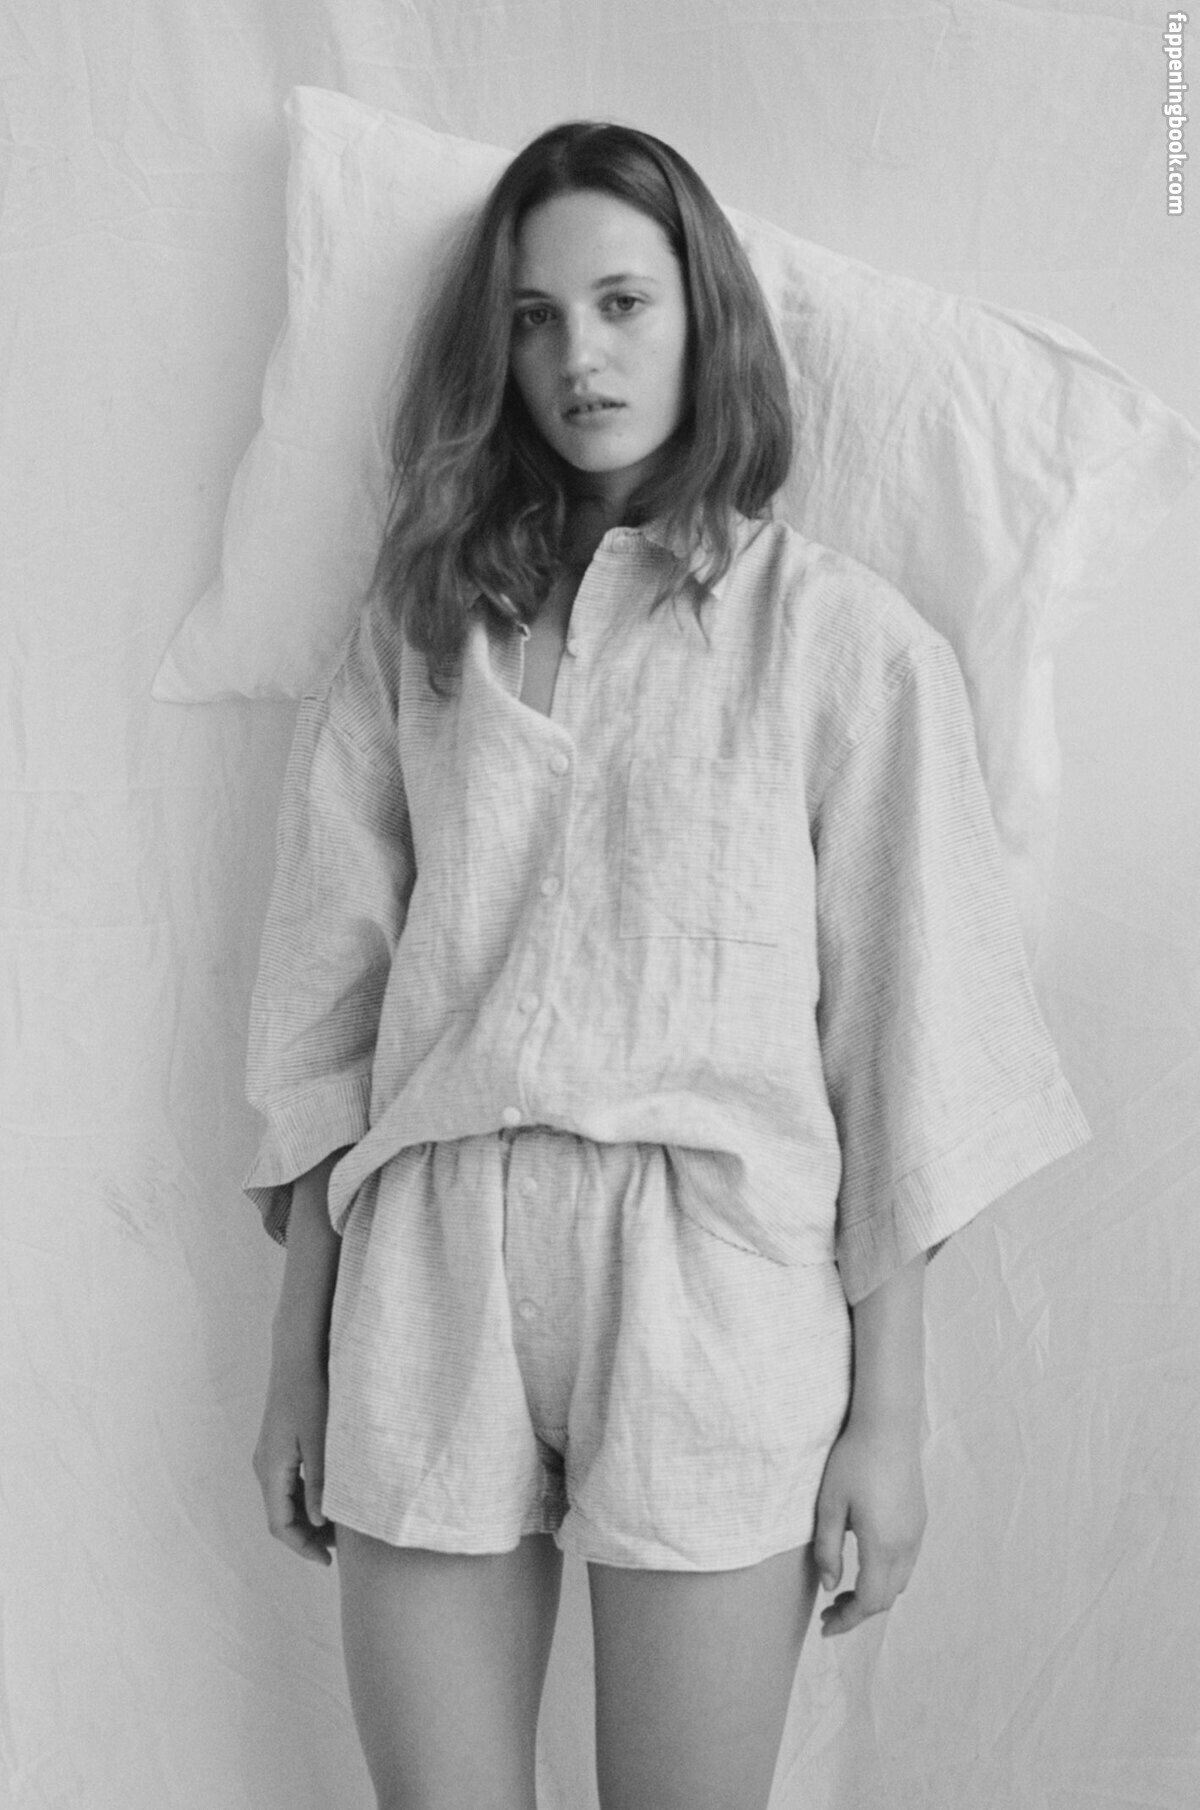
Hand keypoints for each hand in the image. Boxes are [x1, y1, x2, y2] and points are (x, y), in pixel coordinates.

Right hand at [253, 1349, 336, 1565]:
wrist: (297, 1356)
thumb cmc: (310, 1393)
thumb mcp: (320, 1440)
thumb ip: (319, 1481)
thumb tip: (317, 1522)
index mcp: (271, 1469)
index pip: (279, 1524)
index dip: (302, 1547)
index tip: (327, 1561)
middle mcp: (264, 1466)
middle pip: (281, 1515)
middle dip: (307, 1536)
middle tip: (340, 1547)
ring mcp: (270, 1455)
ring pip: (285, 1500)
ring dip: (308, 1517)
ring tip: (340, 1526)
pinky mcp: (279, 1445)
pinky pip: (289, 1484)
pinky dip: (307, 1498)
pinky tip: (331, 1497)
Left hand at [812, 1417, 926, 1636]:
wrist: (888, 1423)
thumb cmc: (853, 1459)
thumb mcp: (829, 1504)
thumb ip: (827, 1549)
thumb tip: (830, 1585)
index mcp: (883, 1544)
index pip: (869, 1601)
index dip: (848, 1620)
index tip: (826, 1627)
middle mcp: (907, 1543)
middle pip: (887, 1597)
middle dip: (859, 1611)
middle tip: (830, 1610)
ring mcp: (917, 1531)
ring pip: (900, 1580)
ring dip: (874, 1592)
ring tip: (845, 1589)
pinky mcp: (919, 1517)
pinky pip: (907, 1560)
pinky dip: (886, 1574)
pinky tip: (866, 1561)